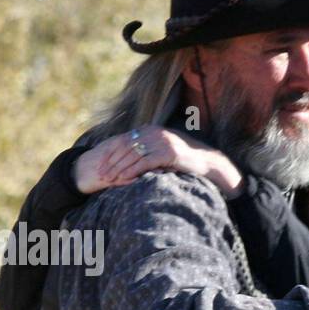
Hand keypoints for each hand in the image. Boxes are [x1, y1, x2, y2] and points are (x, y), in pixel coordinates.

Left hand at [72, 127, 243, 197]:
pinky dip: (131, 172)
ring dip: (119, 168)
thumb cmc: (185, 160)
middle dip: (111, 162)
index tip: (101, 164)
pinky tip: (123, 180)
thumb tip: (133, 156)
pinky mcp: (167, 153)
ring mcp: (161, 142)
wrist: (208, 162)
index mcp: (151, 129)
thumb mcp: (164, 151)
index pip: (124, 140)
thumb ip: (149, 149)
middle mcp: (154, 132)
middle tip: (101, 174)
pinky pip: (143, 163)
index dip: (111, 153)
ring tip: (109, 179)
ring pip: (132, 155)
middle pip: (125, 147)